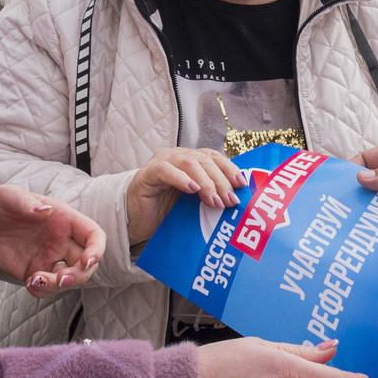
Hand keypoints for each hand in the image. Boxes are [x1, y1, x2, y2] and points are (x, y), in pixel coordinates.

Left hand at [0, 185, 104, 296]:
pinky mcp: (32, 272)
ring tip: (36, 280)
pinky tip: (29, 282)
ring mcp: (47, 257)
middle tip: (61, 279)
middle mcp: (60, 240)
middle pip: (86, 263)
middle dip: (79, 275)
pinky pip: (46, 288)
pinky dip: (43, 291)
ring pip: (68, 278)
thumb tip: (46, 211)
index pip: (93, 235)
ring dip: (59, 285)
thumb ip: (27, 202)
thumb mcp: (8, 196)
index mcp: (64, 219)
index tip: (87, 262)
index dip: (97, 250)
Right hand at [125, 148, 246, 245]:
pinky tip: (192, 189)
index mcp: (190, 160)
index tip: (242, 185)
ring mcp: (161, 162)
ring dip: (206, 182)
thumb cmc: (165, 213)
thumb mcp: (193, 205)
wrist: (135, 222)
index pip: (214, 157)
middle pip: (204, 160)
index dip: (229, 169)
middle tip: (230, 200)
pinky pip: (165, 170)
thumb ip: (210, 198)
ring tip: (214, 201)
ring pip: (189, 162)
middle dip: (221, 180)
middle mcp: (177, 156)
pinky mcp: (146, 174)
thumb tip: (237, 202)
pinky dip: (181, 178)